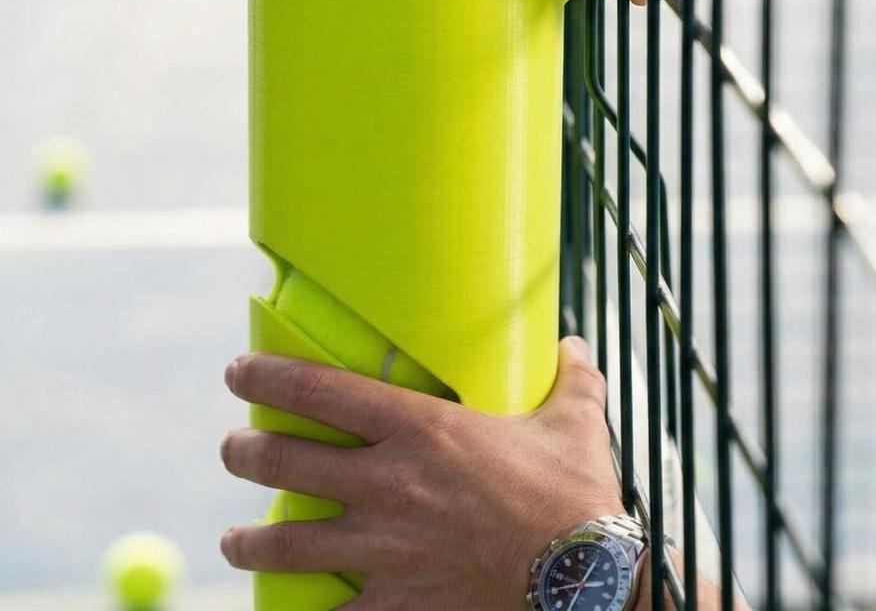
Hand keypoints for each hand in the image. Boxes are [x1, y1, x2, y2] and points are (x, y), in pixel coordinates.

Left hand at [220, 336, 624, 609]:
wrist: (585, 578)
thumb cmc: (574, 493)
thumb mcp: (575, 421)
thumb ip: (571, 379)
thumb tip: (576, 345)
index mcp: (421, 427)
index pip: (321, 390)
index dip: (268, 377)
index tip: (239, 372)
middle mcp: (390, 482)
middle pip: (287, 460)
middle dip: (245, 452)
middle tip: (235, 448)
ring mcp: (386, 548)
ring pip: (288, 541)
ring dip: (250, 539)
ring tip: (235, 537)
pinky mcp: (398, 603)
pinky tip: (287, 610)